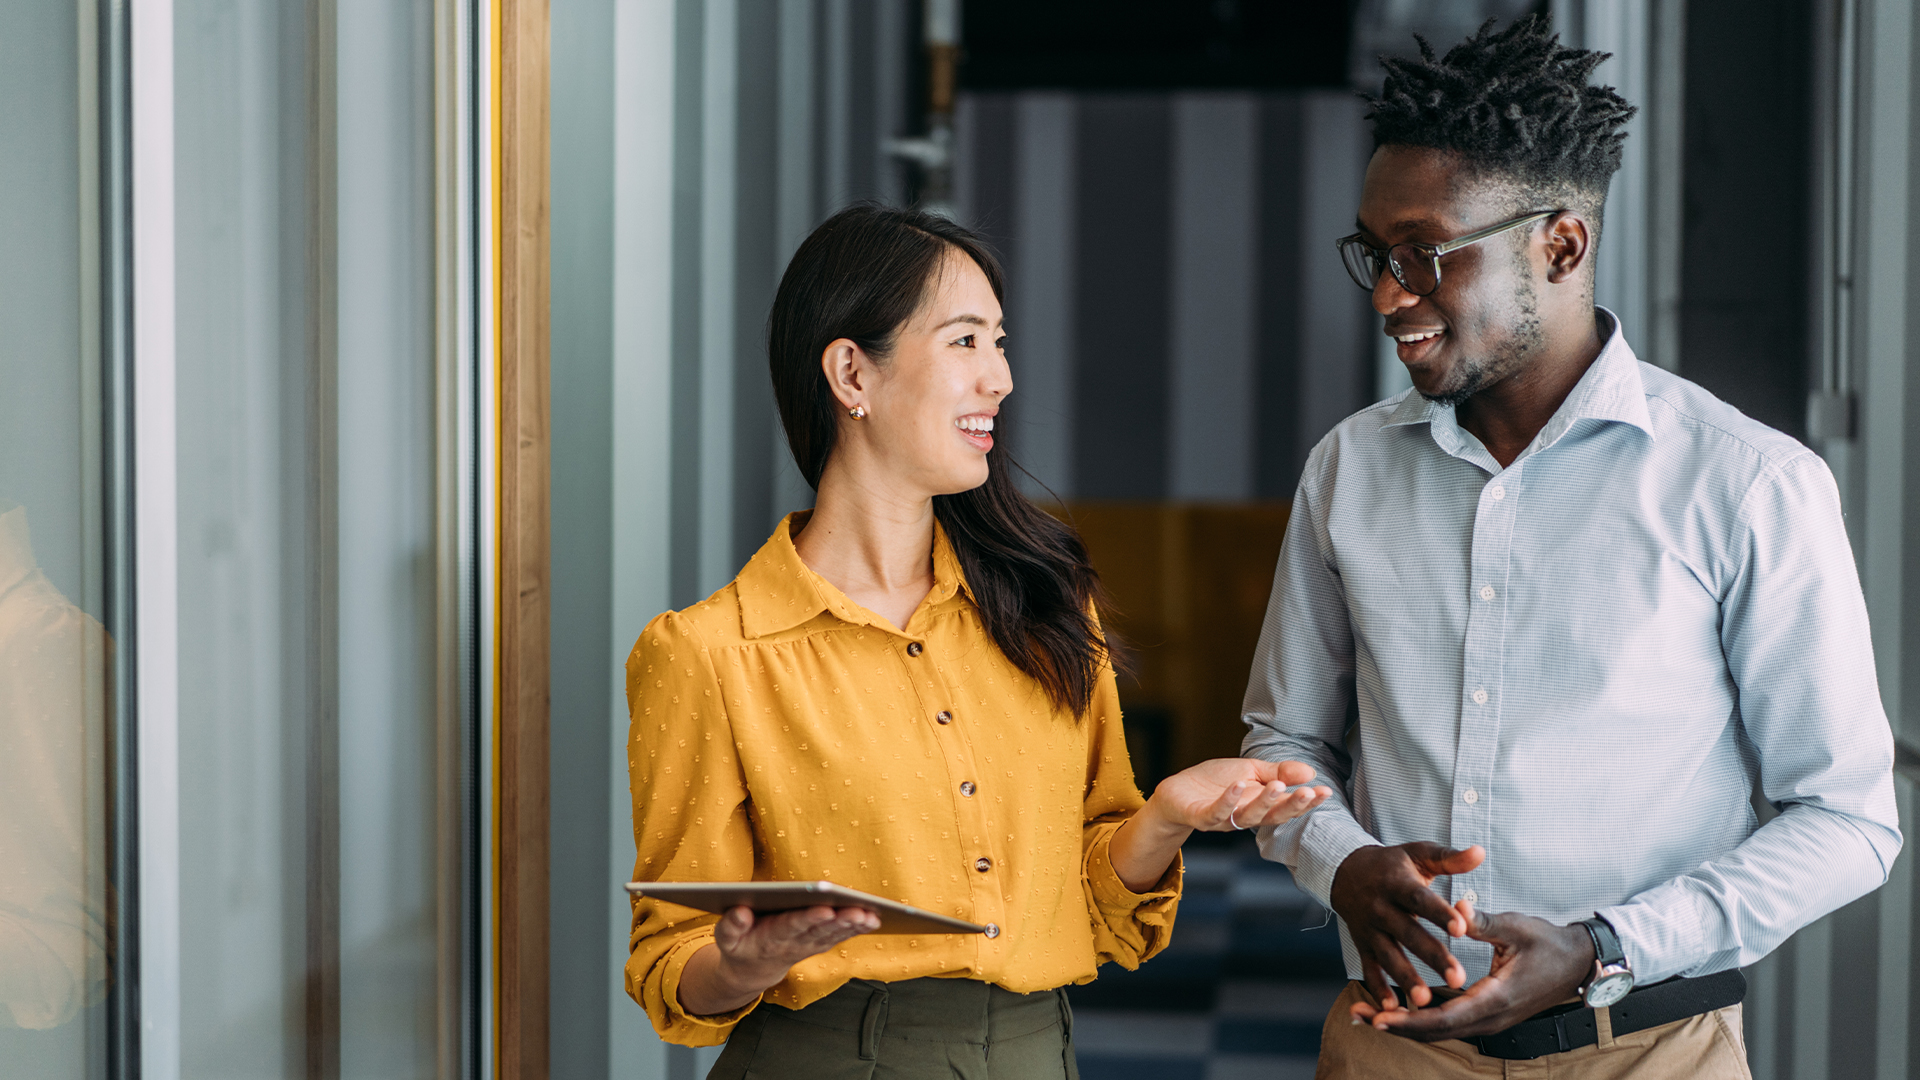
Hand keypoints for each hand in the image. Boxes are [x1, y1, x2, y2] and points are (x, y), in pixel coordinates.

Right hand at [677, 904, 879, 1015]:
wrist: (753, 970)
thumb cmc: (740, 945)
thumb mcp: (726, 938)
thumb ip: (731, 925)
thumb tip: (740, 911)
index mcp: (770, 937)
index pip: (791, 926)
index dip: (808, 918)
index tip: (825, 909)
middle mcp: (793, 942)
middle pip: (819, 930)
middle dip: (840, 920)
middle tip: (859, 910)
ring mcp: (808, 945)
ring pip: (833, 934)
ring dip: (853, 926)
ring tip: (872, 915)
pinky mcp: (818, 943)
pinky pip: (839, 937)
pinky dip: (856, 929)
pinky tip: (873, 919)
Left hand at [1148, 757, 1332, 832]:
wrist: (1177, 792)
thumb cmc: (1215, 783)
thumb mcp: (1250, 771)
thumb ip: (1279, 773)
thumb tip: (1311, 772)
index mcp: (1260, 805)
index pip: (1287, 807)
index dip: (1306, 802)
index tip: (1325, 792)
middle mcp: (1245, 816)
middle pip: (1273, 816)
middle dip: (1291, 805)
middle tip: (1308, 792)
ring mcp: (1224, 818)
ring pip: (1248, 816)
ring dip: (1264, 802)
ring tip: (1277, 786)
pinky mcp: (1201, 816)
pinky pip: (1216, 812)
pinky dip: (1228, 800)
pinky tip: (1239, 785)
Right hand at [1330, 842, 1481, 1008]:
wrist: (1345, 872)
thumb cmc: (1392, 864)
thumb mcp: (1418, 854)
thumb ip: (1449, 858)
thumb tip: (1479, 853)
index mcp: (1397, 883)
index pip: (1420, 899)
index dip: (1439, 913)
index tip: (1462, 928)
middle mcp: (1381, 907)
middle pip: (1408, 934)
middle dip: (1432, 956)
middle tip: (1458, 978)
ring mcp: (1369, 928)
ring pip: (1388, 956)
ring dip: (1405, 978)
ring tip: (1426, 1002)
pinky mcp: (1361, 945)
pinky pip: (1369, 969)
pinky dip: (1379, 989)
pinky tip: (1393, 1008)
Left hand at [1357, 900, 1596, 1040]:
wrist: (1578, 963)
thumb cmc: (1549, 944)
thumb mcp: (1516, 927)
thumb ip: (1481, 920)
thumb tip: (1453, 905)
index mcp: (1496, 999)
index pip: (1445, 1018)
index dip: (1410, 1019)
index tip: (1380, 1017)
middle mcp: (1490, 1018)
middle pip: (1435, 1030)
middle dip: (1396, 1026)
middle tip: (1358, 1016)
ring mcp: (1488, 1019)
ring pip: (1440, 1029)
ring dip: (1404, 1023)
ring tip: (1366, 1014)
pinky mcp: (1486, 1013)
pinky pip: (1448, 1021)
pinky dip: (1420, 1018)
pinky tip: (1396, 1010)